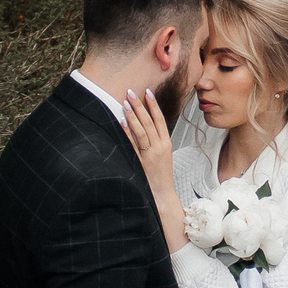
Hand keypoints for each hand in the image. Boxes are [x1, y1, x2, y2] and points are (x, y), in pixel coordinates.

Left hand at [121, 90, 189, 252]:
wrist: (162, 195)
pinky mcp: (141, 162)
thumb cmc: (160, 175)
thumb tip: (144, 125)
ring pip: (142, 131)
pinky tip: (121, 123)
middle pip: (150, 122)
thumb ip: (154, 141)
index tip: (148, 92)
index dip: (154, 105)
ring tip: (125, 102)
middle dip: (140, 106)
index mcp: (166, 143)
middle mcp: (160, 147)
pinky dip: (127, 133)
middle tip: (131, 92)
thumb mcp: (161, 155)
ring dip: (133, 115)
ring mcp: (150, 155)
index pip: (160, 120)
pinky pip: (133, 145)